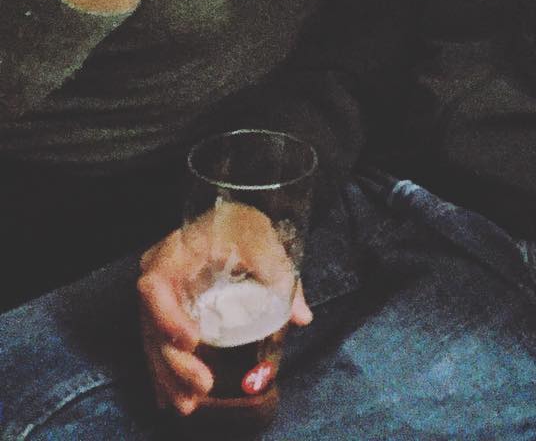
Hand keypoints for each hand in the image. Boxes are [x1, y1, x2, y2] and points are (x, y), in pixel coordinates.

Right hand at [137, 215, 311, 415]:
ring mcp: (160, 297)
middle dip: (173, 362)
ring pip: (153, 341)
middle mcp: (158, 277)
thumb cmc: (240, 221)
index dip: (167, 317)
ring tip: (187, 405)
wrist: (226, 212)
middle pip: (152, 324)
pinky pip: (158, 344)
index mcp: (174, 253)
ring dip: (168, 375)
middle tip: (202, 387)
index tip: (192, 341)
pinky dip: (165, 371)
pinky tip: (172, 398)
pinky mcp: (167, 311)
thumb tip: (302, 316)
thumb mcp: (262, 238)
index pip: (154, 287)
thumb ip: (279, 272)